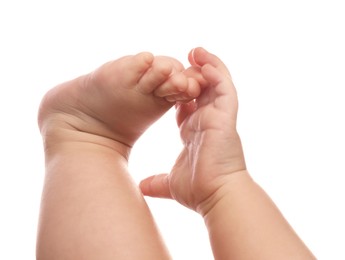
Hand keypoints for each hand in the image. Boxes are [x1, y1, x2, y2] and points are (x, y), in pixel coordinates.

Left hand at [140, 47, 245, 212]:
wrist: (216, 196)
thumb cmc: (199, 191)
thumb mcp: (171, 182)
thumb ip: (157, 182)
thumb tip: (141, 187)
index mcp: (196, 133)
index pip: (187, 107)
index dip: (178, 94)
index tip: (166, 85)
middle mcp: (209, 122)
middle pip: (202, 91)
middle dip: (192, 75)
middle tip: (182, 59)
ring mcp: (219, 117)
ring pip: (215, 84)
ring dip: (206, 66)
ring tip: (194, 51)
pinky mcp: (226, 115)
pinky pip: (224, 87)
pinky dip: (216, 71)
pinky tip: (203, 59)